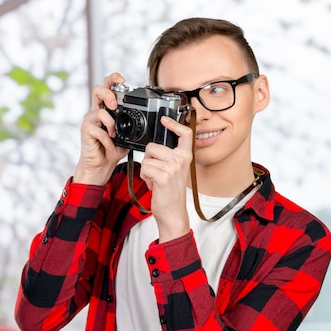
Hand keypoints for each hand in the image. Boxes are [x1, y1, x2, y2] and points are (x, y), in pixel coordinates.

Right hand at [73, 73, 128, 185]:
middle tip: (115, 105)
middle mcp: (97, 110)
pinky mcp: (85, 129)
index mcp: (107, 108)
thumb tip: (148, 118)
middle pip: (98, 89)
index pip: (108, 87)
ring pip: (100, 111)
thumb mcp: (128, 134)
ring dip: (111, 124)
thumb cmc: (113, 148)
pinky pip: (98, 129)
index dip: (113, 79)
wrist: (102, 164)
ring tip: (114, 135)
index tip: (122, 79)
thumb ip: (133, 124)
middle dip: (108, 94)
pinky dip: (107, 139)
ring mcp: (90, 119)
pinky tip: (110, 145)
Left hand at [139, 115, 193, 241]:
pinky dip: (145, 177)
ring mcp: (173, 167)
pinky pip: (144, 168)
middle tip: (157, 172)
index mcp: (185, 156)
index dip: (174, 124)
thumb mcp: (174, 170)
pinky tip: (153, 184)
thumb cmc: (171, 192)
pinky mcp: (163, 175)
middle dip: (149, 159)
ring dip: (146, 170)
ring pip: (146, 158)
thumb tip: (154, 146)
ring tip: (156, 179)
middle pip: (153, 146)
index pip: (185, 133)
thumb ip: (169, 156)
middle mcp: (181, 159)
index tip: (164, 119)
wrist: (173, 211)